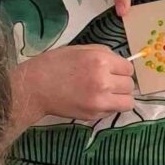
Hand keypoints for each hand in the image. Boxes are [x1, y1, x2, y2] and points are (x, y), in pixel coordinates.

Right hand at [15, 44, 133, 125]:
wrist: (34, 87)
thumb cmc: (54, 64)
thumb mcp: (79, 50)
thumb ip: (103, 53)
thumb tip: (120, 63)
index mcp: (100, 61)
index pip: (128, 68)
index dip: (121, 69)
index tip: (113, 71)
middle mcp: (104, 81)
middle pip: (130, 85)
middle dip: (121, 83)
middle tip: (108, 82)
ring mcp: (100, 101)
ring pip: (128, 102)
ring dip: (121, 97)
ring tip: (107, 94)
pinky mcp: (94, 115)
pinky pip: (114, 111)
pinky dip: (109, 107)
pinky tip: (95, 101)